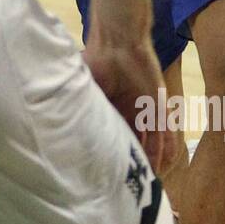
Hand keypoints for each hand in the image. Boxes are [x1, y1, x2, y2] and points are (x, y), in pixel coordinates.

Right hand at [84, 37, 177, 173]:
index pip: (113, 135)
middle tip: (128, 183)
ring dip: (149, 160)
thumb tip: (60, 123)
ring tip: (148, 181)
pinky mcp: (159, 106)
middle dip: (131, 161)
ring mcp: (145, 109)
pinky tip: (163, 165)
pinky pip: (164, 132)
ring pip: (149, 141)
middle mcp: (128, 111)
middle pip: (133, 141)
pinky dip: (164, 148)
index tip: (106, 171)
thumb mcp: (84, 85)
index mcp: (111, 107)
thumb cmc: (98, 60)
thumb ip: (80, 103)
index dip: (112, 152)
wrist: (118, 41)